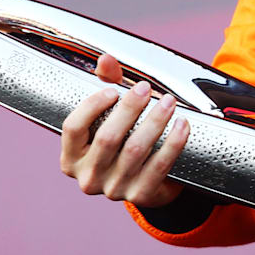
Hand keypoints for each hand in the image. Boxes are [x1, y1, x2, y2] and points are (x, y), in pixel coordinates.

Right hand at [59, 53, 187, 209]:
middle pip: (107, 138)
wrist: (146, 182)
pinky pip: (160, 166)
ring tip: (168, 101)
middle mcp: (88, 177)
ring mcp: (114, 189)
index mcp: (72, 157)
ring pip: (136, 150)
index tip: (113, 89)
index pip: (72, 128)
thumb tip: (106, 59)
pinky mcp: (140, 195)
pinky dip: (173, 143)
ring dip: (155, 121)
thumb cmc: (122, 140)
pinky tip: (182, 124)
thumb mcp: (109, 116)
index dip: (92, 106)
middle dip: (130, 109)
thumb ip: (107, 85)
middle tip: (147, 88)